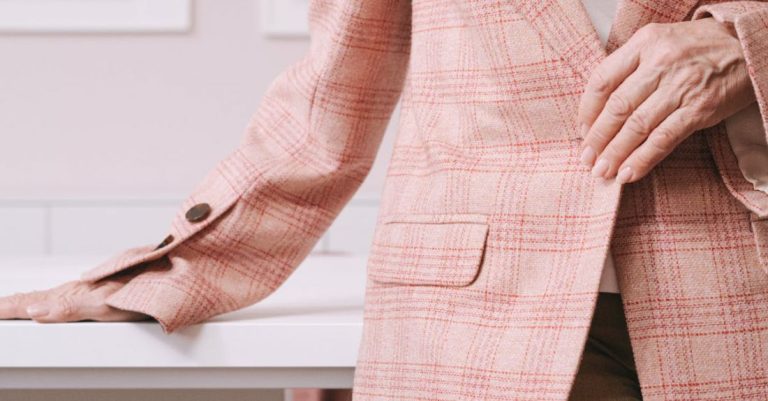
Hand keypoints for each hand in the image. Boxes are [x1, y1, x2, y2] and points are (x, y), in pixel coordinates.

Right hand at [0, 270, 151, 323]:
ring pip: (55, 294)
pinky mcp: (108, 288)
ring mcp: (94, 288)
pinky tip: (58, 301)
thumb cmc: (146, 287)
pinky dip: (55, 298)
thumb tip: (34, 310)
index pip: (32, 301)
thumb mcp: (105, 303)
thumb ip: (70, 307)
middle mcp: (82, 289)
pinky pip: (73, 294)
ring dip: (31, 299)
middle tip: (0, 306)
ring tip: (15, 303)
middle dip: (14, 302)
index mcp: (75, 294)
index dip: (9, 307)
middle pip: (39, 297)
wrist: (177, 271)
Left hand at [577, 17, 755, 183]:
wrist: (748, 46)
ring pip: (638, 126)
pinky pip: (664, 139)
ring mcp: (681, 86)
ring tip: (603, 171)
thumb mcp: (659, 43)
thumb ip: (630, 67)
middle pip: (617, 107)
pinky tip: (629, 173)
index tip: (581, 132)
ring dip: (616, 153)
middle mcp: (660, 62)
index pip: (602, 80)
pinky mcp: (700, 109)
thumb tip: (599, 111)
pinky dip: (643, 159)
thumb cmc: (696, 48)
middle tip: (587, 159)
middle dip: (598, 138)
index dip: (587, 111)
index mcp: (644, 43)